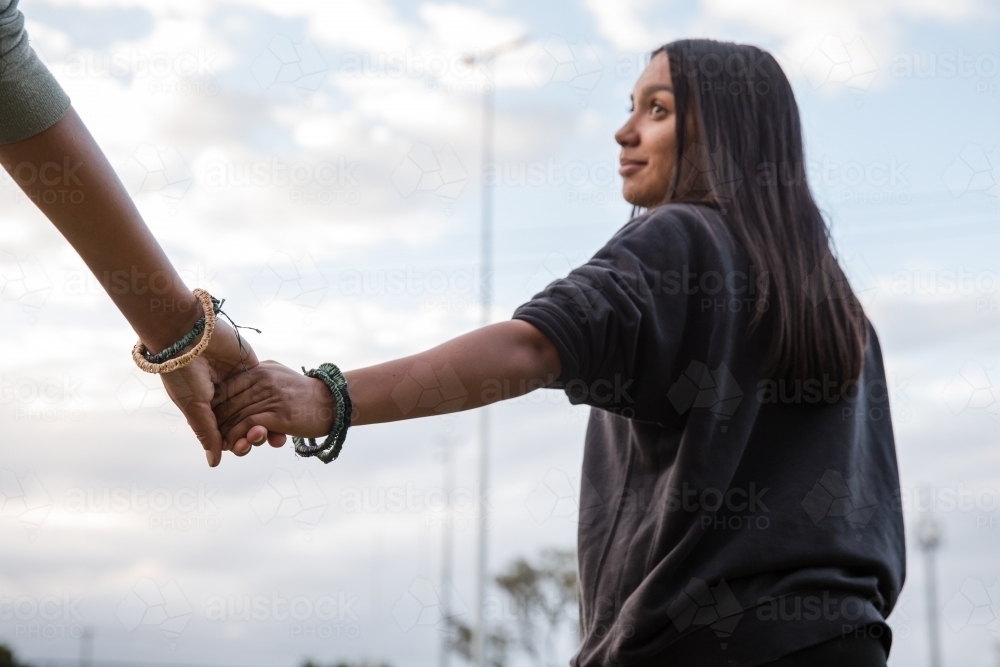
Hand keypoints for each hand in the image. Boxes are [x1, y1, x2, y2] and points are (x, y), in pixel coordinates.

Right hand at [159, 320, 269, 466]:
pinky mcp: (252, 370)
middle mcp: (222, 399)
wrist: (188, 333)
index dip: (233, 443)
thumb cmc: (183, 371)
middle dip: (251, 436)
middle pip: (243, 425)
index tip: (240, 448)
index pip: (223, 433)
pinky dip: (274, 406)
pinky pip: (265, 392)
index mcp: (204, 408)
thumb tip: (215, 463)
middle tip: (255, 439)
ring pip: (257, 411)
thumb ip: (208, 433)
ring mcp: (238, 384)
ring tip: (270, 434)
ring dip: (265, 425)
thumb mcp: (194, 405)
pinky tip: (282, 419)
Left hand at [211, 360, 336, 455]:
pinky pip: (249, 425)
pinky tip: (236, 446)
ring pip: (236, 415)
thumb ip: (256, 378)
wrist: (333, 402)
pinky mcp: (279, 414)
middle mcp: (262, 379)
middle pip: (227, 402)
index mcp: (258, 369)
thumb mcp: (277, 376)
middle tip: (214, 438)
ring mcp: (271, 396)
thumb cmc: (303, 393)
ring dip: (227, 434)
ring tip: (225, 445)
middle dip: (217, 423)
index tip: (210, 421)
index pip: (225, 386)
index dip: (214, 406)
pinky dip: (238, 437)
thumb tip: (231, 389)